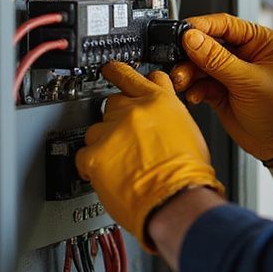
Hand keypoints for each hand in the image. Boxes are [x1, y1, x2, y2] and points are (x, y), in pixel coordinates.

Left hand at [76, 62, 223, 249]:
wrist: (177, 200)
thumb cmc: (188, 174)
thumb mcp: (188, 131)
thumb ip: (167, 117)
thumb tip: (159, 119)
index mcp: (160, 101)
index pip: (134, 75)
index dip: (122, 74)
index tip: (113, 71)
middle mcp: (135, 110)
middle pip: (113, 102)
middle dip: (118, 118)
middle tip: (125, 136)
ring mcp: (112, 130)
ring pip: (97, 128)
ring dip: (106, 142)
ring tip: (122, 163)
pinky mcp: (94, 154)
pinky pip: (83, 154)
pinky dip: (92, 165)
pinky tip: (108, 174)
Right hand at [170, 14, 272, 161]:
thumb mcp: (248, 81)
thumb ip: (218, 60)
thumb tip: (192, 38)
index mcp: (261, 41)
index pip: (226, 24)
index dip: (202, 26)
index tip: (182, 31)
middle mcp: (245, 52)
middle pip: (208, 43)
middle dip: (191, 54)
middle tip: (178, 63)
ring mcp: (230, 71)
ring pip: (200, 63)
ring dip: (188, 72)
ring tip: (183, 82)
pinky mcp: (219, 88)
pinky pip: (199, 82)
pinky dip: (193, 88)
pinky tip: (195, 96)